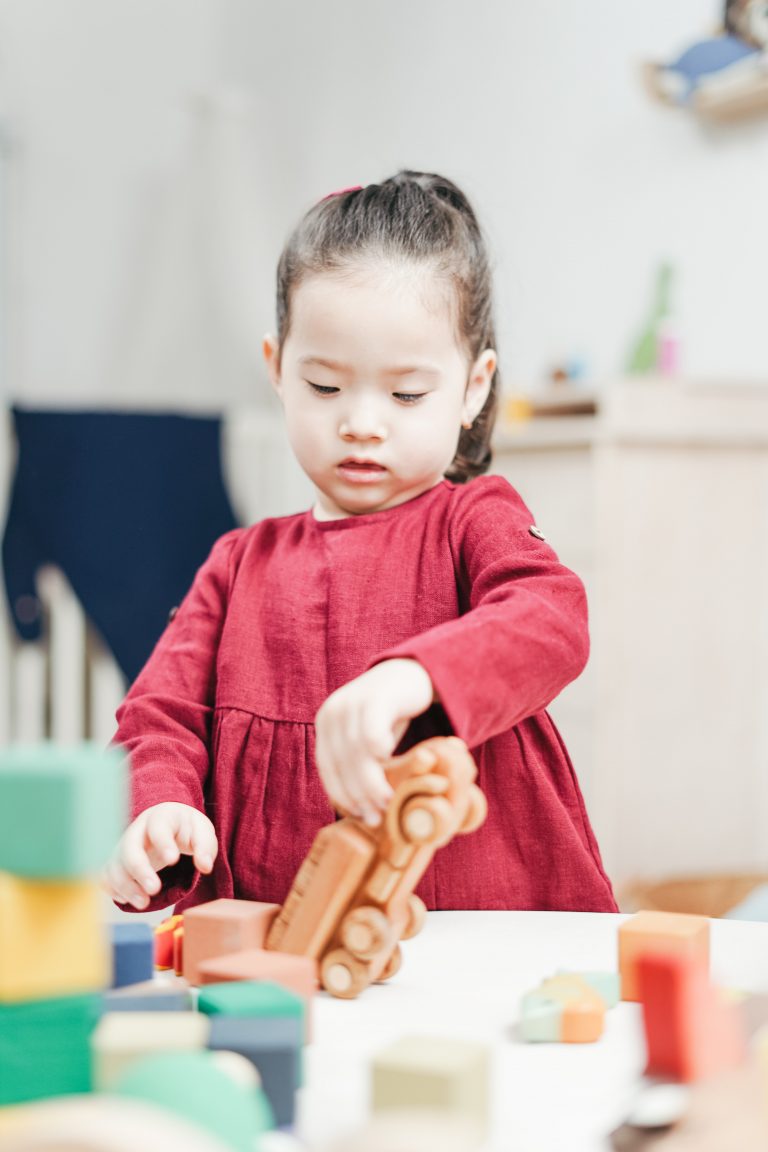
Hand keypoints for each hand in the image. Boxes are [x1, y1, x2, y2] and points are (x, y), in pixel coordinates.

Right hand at [102, 802, 217, 910]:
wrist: (168, 823)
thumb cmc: (185, 828)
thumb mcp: (202, 832)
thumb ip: (205, 847)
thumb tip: (205, 866)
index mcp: (161, 817)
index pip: (158, 827)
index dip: (163, 843)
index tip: (173, 860)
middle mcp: (137, 830)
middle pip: (130, 847)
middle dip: (140, 870)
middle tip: (155, 890)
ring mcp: (123, 845)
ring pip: (115, 864)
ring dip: (126, 886)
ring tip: (144, 903)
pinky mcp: (116, 861)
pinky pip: (105, 875)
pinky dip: (112, 888)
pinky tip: (126, 899)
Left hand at [315, 658, 433, 826]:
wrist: (410, 673)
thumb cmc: (389, 715)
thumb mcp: (368, 738)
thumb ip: (359, 764)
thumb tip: (361, 812)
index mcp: (326, 724)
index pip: (326, 767)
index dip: (341, 795)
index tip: (359, 816)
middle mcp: (333, 712)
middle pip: (341, 762)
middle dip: (358, 795)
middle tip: (378, 816)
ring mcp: (352, 702)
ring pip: (356, 753)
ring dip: (372, 782)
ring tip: (388, 800)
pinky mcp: (375, 697)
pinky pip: (372, 733)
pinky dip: (379, 752)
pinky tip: (392, 761)